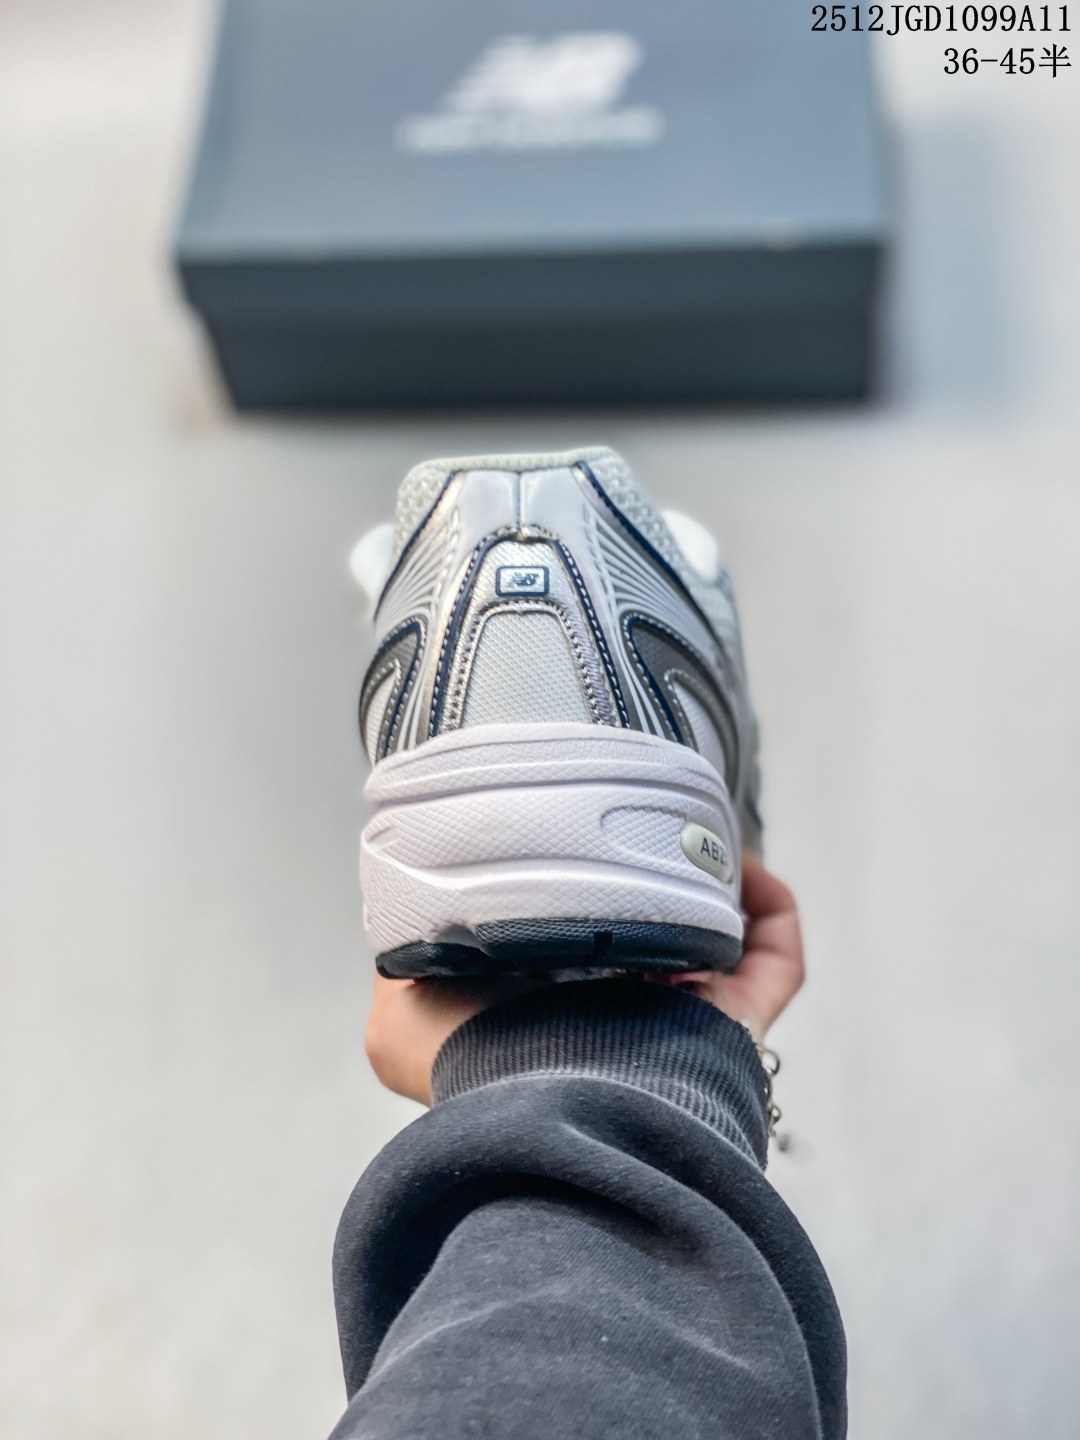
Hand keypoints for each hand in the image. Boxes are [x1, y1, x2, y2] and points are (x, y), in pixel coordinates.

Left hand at [365, 858, 804, 1103]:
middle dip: (658, 885)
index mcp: (556, 1014)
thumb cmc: (474, 1067)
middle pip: (661, 941)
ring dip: (712, 885)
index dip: (583, 903)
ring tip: (691, 836)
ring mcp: (691, 1021)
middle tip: (645, 835)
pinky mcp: (742, 1017)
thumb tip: (410, 926)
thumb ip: (406, 965)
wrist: (545, 1098)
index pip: (583, 952)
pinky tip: (739, 863)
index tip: (574, 852)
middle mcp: (627, 1019)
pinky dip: (769, 905)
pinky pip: (777, 956)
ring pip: (723, 942)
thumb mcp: (399, 1017)